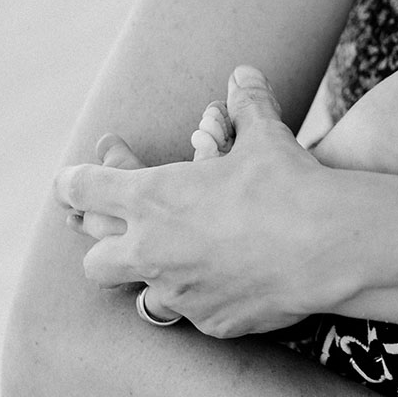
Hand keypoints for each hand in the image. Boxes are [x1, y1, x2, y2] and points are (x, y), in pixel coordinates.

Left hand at [54, 66, 339, 336]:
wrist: (327, 246)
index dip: (73, 184)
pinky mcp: (209, 321)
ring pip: (139, 296)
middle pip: (95, 259)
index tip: (70, 183)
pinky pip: (193, 313)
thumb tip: (245, 75)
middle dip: (103, 245)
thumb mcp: (266, 137)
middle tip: (120, 231)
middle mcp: (152, 250)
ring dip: (153, 279)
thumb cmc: (289, 184)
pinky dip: (203, 299)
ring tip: (177, 265)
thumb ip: (247, 106)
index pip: (83, 189)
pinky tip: (226, 284)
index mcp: (151, 197)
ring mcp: (179, 291)